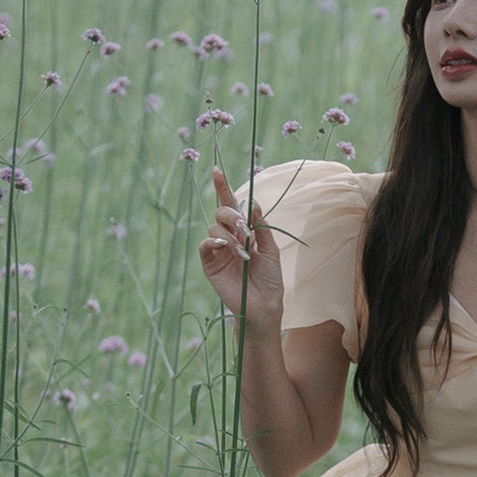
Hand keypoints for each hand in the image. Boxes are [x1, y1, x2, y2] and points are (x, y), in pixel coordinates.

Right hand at [196, 165, 286, 334]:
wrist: (264, 304)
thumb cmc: (270, 279)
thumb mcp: (270, 249)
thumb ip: (261, 226)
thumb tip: (252, 202)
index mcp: (243, 232)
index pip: (231, 206)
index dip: (223, 188)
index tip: (217, 172)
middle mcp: (229, 238)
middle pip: (221, 212)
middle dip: (232, 214)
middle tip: (246, 229)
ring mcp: (218, 251)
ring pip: (214, 227)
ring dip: (229, 234)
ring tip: (243, 251)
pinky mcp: (210, 264)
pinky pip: (205, 245)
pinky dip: (214, 241)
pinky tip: (225, 247)